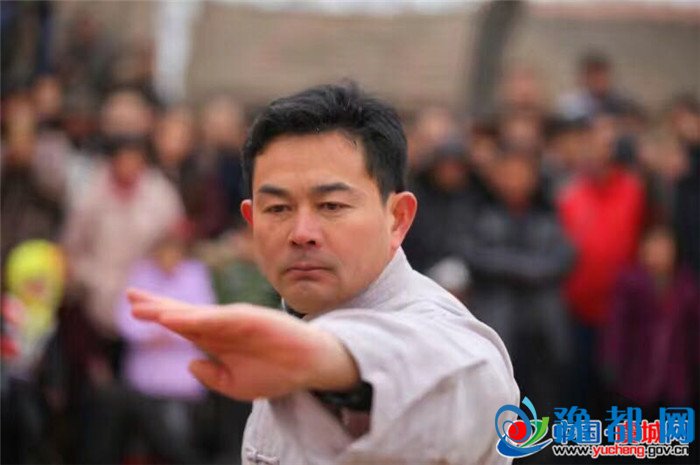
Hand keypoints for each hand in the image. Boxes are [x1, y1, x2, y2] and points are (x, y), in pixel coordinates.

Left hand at [128, 289, 358, 400]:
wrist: (309, 365)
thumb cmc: (275, 372)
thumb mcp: (236, 384)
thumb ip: (211, 376)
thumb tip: (188, 364)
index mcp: (217, 340)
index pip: (182, 325)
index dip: (159, 315)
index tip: (134, 308)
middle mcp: (222, 326)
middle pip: (184, 313)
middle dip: (156, 305)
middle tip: (130, 297)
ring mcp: (235, 321)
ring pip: (196, 315)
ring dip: (170, 311)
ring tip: (144, 309)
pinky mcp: (250, 319)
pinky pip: (218, 319)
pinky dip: (197, 318)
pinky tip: (176, 319)